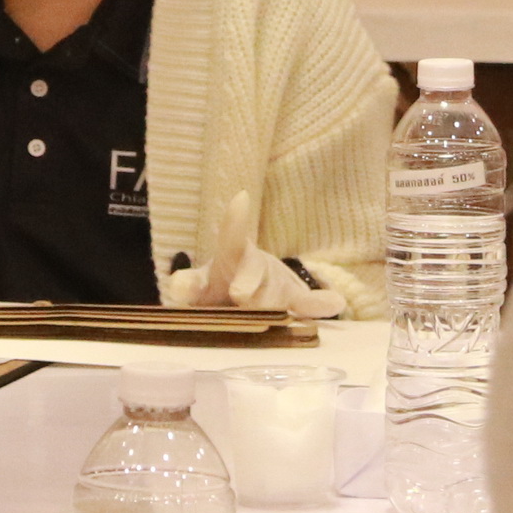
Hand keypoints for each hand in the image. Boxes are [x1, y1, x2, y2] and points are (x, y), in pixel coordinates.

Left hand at [162, 190, 345, 317]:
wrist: (247, 293)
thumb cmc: (215, 291)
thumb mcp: (197, 288)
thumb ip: (187, 286)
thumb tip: (178, 285)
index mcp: (227, 259)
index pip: (230, 238)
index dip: (236, 220)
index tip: (241, 198)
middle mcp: (251, 266)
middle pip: (253, 269)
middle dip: (247, 281)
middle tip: (239, 295)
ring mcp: (273, 282)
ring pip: (274, 293)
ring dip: (270, 302)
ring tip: (266, 314)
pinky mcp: (292, 299)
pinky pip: (305, 304)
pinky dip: (318, 304)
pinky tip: (334, 302)